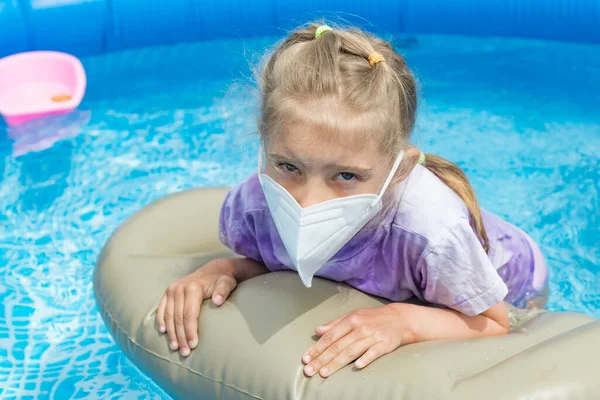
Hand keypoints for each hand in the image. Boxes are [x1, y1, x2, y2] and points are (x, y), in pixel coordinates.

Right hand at [155, 258, 236, 356]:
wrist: (214, 269)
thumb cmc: (223, 280)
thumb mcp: (227, 283)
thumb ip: (223, 290)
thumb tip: (217, 301)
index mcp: (192, 288)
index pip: (189, 314)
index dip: (190, 331)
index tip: (193, 345)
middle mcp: (179, 288)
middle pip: (177, 318)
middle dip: (181, 337)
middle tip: (185, 352)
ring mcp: (172, 289)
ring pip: (168, 316)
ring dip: (171, 333)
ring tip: (175, 347)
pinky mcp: (168, 291)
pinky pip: (161, 308)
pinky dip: (161, 321)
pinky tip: (163, 332)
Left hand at [301, 304, 415, 377]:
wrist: (399, 319)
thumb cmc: (372, 318)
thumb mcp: (353, 316)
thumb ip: (335, 324)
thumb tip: (317, 330)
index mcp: (350, 320)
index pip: (330, 336)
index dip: (317, 348)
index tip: (305, 358)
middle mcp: (360, 328)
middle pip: (338, 346)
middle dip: (322, 359)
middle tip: (309, 370)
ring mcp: (372, 336)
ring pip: (351, 351)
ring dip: (336, 363)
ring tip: (324, 373)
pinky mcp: (385, 344)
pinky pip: (373, 353)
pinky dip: (365, 358)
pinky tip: (356, 366)